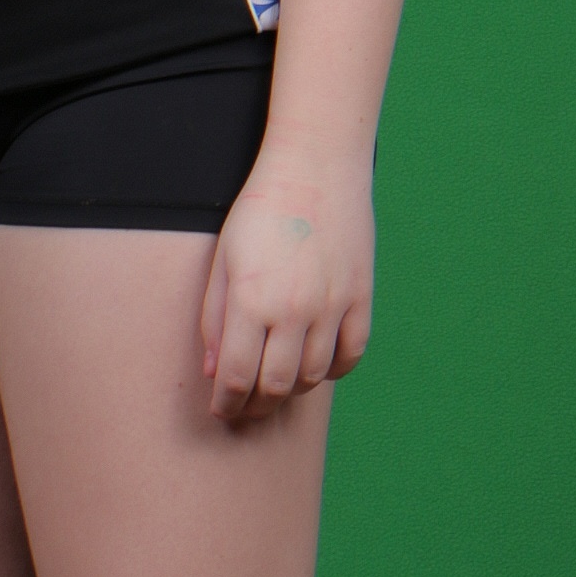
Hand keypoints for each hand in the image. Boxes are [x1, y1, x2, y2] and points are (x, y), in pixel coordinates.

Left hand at [199, 152, 374, 423]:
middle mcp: (295, 310)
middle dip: (256, 406)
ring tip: (277, 381)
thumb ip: (216, 319)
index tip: (221, 409)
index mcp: (252, 300)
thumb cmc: (260, 210)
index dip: (227, 404)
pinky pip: (351, 355)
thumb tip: (214, 371)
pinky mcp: (361, 297)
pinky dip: (334, 370)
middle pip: (276, 387)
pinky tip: (316, 364)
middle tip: (247, 406)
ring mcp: (333, 305)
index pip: (238, 378)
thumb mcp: (224, 260)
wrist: (316, 167)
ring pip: (314, 376)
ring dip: (292, 388)